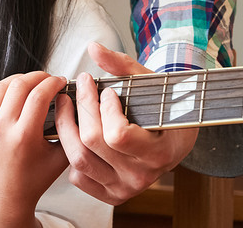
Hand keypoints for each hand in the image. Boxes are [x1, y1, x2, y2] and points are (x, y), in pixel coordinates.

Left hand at [0, 72, 69, 227]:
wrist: (5, 198)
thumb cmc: (32, 180)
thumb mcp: (60, 157)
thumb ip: (69, 130)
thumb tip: (72, 103)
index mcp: (24, 137)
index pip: (39, 95)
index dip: (53, 82)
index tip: (59, 82)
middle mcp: (1, 130)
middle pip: (19, 85)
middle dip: (37, 76)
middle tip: (46, 79)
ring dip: (16, 80)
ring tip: (28, 83)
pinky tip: (3, 91)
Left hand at [54, 42, 197, 204]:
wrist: (176, 139)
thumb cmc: (166, 109)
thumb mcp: (151, 85)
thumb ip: (122, 66)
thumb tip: (93, 48)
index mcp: (159, 152)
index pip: (118, 134)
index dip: (105, 108)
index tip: (106, 91)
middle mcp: (142, 176)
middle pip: (93, 143)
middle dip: (81, 108)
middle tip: (79, 87)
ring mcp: (125, 188)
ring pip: (79, 160)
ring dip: (66, 127)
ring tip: (66, 104)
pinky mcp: (111, 194)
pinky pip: (78, 177)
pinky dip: (71, 154)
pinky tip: (77, 134)